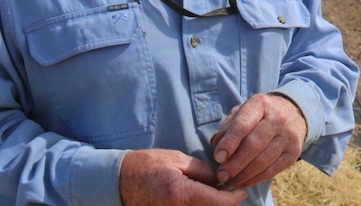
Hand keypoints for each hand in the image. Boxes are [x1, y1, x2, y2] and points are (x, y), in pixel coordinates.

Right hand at [119, 148, 246, 205]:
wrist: (119, 180)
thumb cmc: (148, 165)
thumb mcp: (178, 160)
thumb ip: (204, 171)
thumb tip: (223, 179)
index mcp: (181, 193)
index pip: (218, 202)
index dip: (234, 197)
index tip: (241, 189)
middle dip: (225, 202)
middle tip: (231, 188)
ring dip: (214, 205)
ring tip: (219, 192)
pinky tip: (204, 197)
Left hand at [210, 93, 307, 188]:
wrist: (294, 112)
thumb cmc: (261, 114)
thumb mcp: (244, 110)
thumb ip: (229, 125)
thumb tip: (216, 144)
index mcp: (260, 104)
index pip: (243, 125)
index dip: (229, 143)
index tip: (218, 158)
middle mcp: (277, 119)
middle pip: (254, 144)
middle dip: (235, 163)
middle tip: (221, 175)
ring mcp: (288, 136)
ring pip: (264, 160)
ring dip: (244, 174)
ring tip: (230, 181)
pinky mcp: (294, 152)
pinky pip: (273, 170)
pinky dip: (256, 179)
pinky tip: (244, 182)